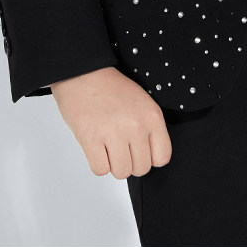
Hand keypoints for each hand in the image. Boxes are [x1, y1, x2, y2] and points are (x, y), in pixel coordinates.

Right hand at [50, 66, 172, 178]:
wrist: (83, 74)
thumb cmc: (112, 89)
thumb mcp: (143, 102)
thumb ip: (150, 128)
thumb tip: (151, 157)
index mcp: (152, 116)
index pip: (162, 157)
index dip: (150, 157)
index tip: (140, 150)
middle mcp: (136, 126)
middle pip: (141, 168)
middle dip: (131, 162)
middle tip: (121, 146)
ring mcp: (113, 133)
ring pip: (122, 172)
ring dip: (114, 164)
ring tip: (108, 146)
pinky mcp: (91, 139)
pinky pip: (100, 170)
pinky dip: (98, 163)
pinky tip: (97, 147)